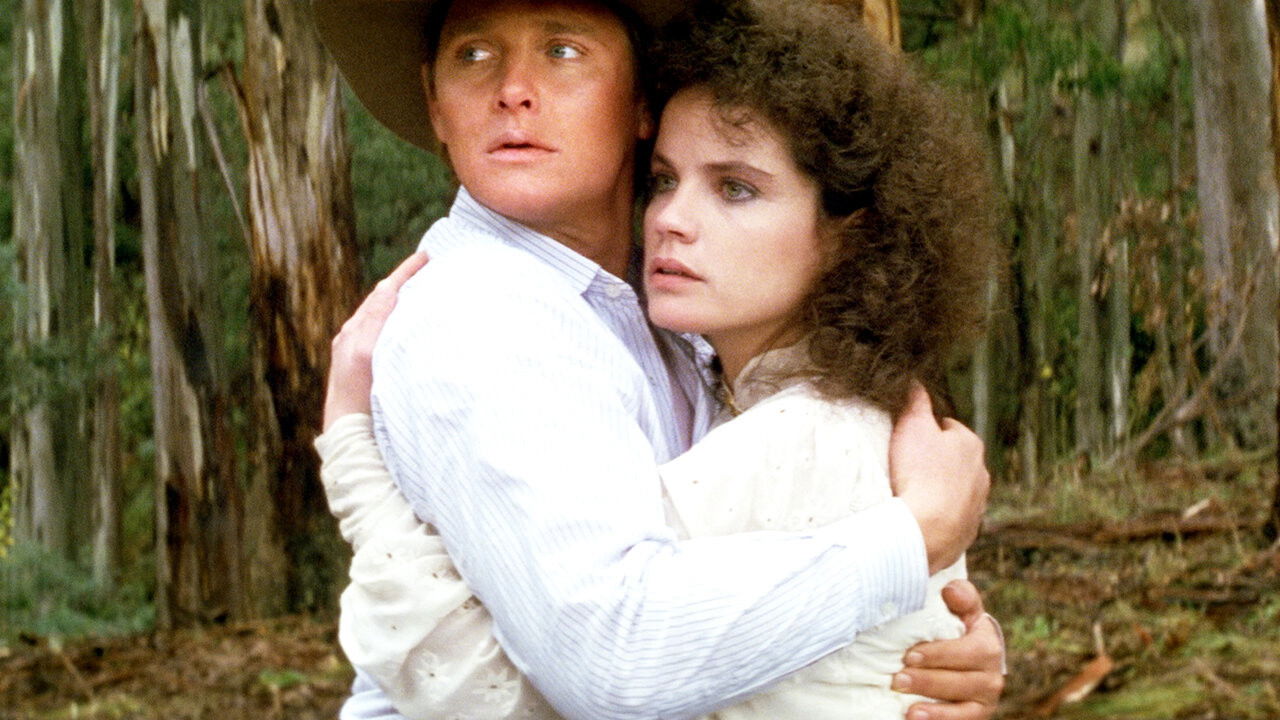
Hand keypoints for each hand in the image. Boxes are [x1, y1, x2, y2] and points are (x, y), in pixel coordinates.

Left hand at [322, 252, 428, 430]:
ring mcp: (359, 352)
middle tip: (429, 270)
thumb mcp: (365, 353)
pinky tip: (410, 329)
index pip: (384, 292)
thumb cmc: (356, 395)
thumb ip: (375, 320)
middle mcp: (354, 338)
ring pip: (384, 317)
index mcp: (355, 331)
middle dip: (404, 284)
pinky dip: (398, 323)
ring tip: (423, 294)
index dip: (405, 273)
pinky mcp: (365, 368)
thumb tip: (387, 288)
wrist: (348, 433)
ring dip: (402, 303)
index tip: (426, 256)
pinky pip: (384, 335)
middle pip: (383, 301)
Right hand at [889, 384, 988, 572]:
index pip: (947, 427)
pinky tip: (919, 517)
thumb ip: (915, 400)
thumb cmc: (920, 473)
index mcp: (970, 444)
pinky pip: (951, 518)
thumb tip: (916, 380)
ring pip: (955, 489)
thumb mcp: (912, 425)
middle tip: (906, 466)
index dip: (925, 431)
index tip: (908, 439)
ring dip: (938, 490)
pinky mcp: (967, 532)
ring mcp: (976, 505)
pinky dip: (938, 516)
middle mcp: (981, 473)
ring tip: (911, 494)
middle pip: (953, 460)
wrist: (926, 530)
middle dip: (934, 461)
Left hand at [893, 580, 1003, 719]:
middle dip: (928, 680)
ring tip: (906, 705)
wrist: (963, 660)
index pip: (970, 651)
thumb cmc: (956, 629)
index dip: (940, 654)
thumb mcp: (962, 611)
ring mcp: (986, 698)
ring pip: (963, 707)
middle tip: (897, 679)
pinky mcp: (977, 715)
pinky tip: (914, 717)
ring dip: (933, 707)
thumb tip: (950, 589)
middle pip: (963, 681)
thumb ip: (960, 597)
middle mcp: (993, 673)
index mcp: (988, 642)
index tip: (910, 655)